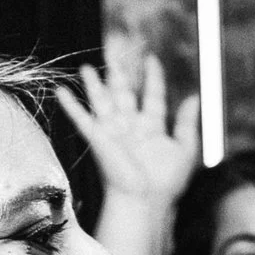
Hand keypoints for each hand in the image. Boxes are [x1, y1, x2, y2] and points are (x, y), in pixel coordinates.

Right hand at [54, 41, 200, 220]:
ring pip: (103, 101)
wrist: (146, 201)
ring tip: (87, 67)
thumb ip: (187, 122)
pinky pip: (82, 118)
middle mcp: (131, 127)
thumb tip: (194, 97)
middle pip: (124, 94)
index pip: (152, 95)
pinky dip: (71, 105)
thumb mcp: (185, 149)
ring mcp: (113, 132)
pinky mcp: (98, 139)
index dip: (153, 77)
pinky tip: (61, 90)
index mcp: (152, 128)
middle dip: (119, 75)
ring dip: (95, 84)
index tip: (152, 59)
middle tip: (114, 54)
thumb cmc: (166, 182)